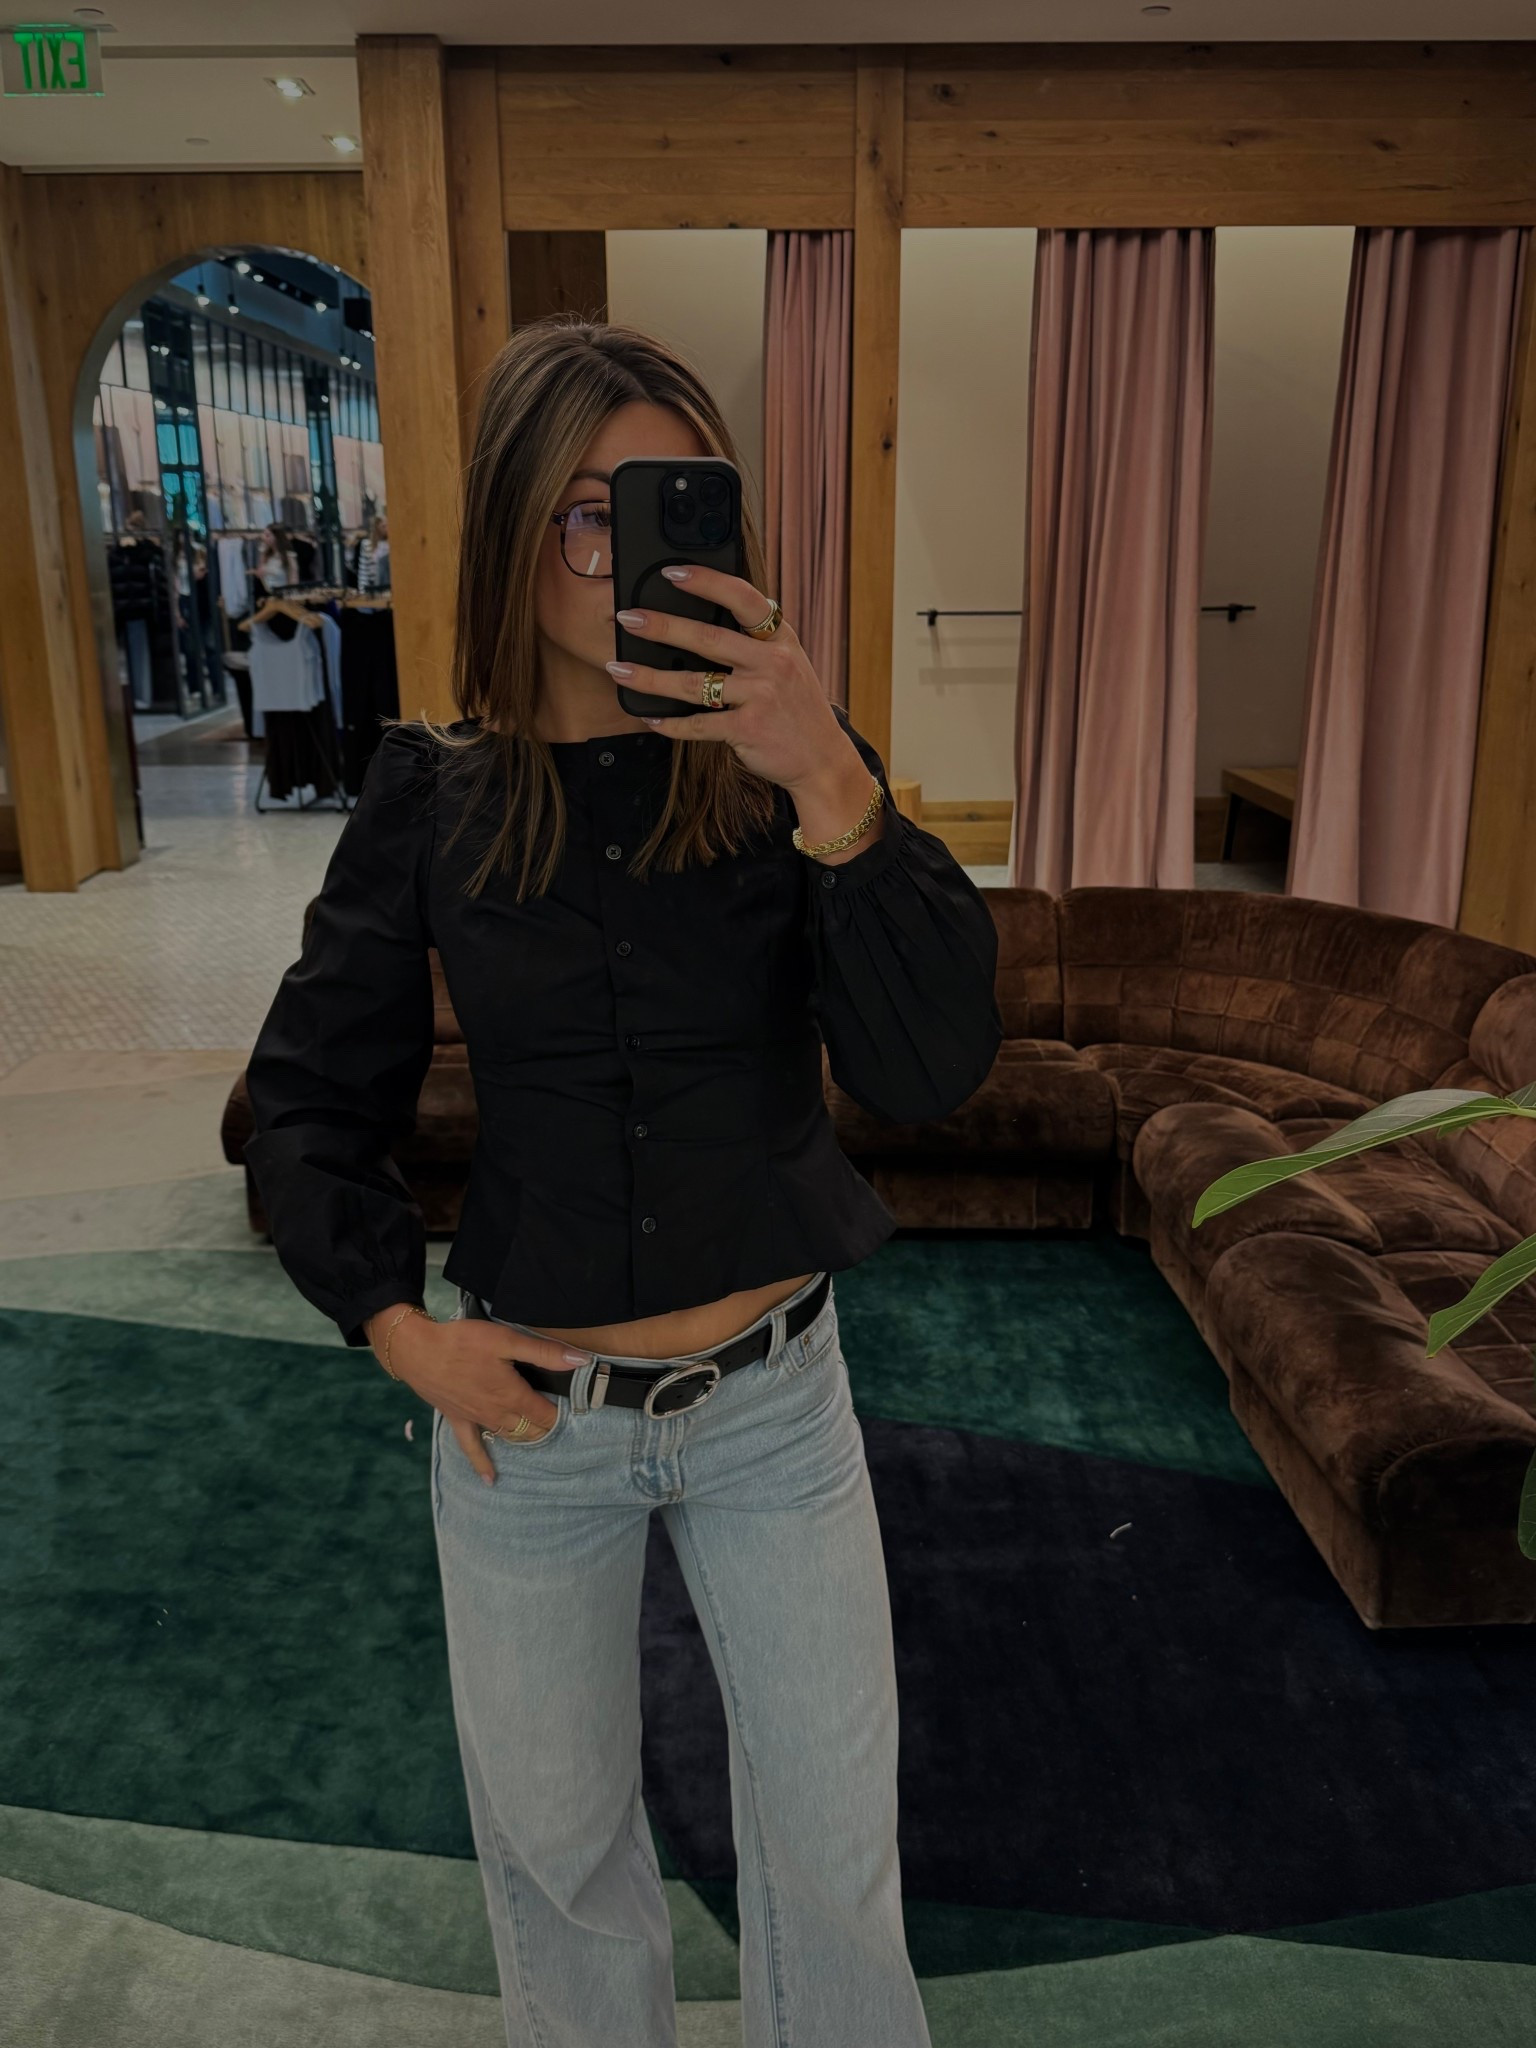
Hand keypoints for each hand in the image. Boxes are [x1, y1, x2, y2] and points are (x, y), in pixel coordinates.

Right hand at [371, 1308, 590, 1485]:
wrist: (417, 1351)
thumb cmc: (462, 1342)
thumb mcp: (506, 1340)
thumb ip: (544, 1352)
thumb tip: (580, 1359)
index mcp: (512, 1395)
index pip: (546, 1414)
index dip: (562, 1414)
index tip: (576, 1411)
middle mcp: (497, 1413)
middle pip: (530, 1429)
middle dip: (547, 1428)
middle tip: (562, 1425)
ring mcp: (477, 1420)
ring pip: (508, 1437)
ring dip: (525, 1440)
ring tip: (540, 1440)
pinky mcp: (457, 1420)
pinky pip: (472, 1447)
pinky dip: (482, 1464)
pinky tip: (490, 1479)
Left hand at [604, 564, 860, 796]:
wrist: (823, 759)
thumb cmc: (797, 707)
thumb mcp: (790, 662)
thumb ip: (757, 640)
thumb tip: (707, 616)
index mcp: (780, 638)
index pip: (743, 598)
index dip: (707, 581)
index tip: (672, 571)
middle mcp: (772, 663)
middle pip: (708, 639)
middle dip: (663, 627)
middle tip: (628, 618)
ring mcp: (760, 697)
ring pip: (694, 684)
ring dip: (651, 677)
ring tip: (619, 669)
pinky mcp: (748, 731)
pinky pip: (698, 725)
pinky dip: (670, 723)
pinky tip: (649, 717)